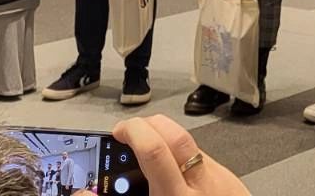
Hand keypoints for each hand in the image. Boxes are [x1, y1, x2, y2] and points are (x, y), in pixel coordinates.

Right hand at [104, 114, 248, 195]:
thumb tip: (86, 194)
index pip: (155, 152)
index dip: (133, 133)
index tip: (115, 133)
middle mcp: (199, 186)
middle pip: (174, 137)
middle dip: (146, 125)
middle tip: (125, 132)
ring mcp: (216, 180)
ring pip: (188, 143)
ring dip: (163, 136)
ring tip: (143, 143)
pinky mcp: (228, 180)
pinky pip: (199, 157)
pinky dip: (180, 155)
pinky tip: (169, 167)